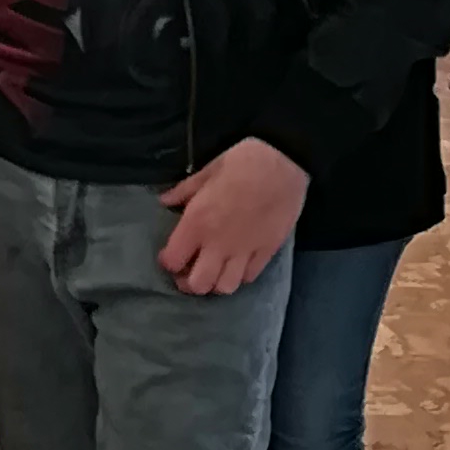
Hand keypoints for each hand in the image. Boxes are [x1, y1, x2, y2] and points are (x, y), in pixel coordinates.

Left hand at [157, 136, 307, 295]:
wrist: (284, 163)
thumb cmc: (243, 162)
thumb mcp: (208, 170)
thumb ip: (185, 190)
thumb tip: (165, 201)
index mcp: (197, 222)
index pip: (173, 260)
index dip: (168, 262)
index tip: (170, 254)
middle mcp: (218, 244)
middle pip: (198, 285)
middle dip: (189, 283)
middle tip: (190, 271)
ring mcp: (245, 251)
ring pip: (226, 287)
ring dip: (216, 283)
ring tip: (214, 271)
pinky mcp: (268, 252)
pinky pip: (250, 277)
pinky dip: (240, 275)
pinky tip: (238, 263)